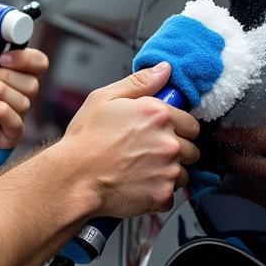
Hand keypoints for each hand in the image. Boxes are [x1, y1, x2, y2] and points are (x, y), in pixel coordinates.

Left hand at [0, 46, 47, 149]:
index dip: (26, 59)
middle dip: (6, 76)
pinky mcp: (10, 134)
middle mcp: (22, 95)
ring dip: (0, 92)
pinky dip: (1, 111)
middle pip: (32, 84)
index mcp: (18, 75)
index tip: (3, 57)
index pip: (39, 63)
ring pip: (23, 102)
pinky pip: (16, 124)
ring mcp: (18, 115)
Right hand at [59, 62, 200, 218]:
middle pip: (192, 149)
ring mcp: (168, 170)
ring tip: (142, 169)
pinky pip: (170, 195)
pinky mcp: (162, 194)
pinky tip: (139, 185)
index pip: (191, 123)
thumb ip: (139, 82)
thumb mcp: (103, 98)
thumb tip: (163, 70)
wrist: (73, 177)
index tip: (162, 132)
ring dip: (169, 172)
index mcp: (157, 115)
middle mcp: (168, 142)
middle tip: (149, 152)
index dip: (177, 128)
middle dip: (175, 150)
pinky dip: (158, 192)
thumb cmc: (84, 140)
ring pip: (184, 173)